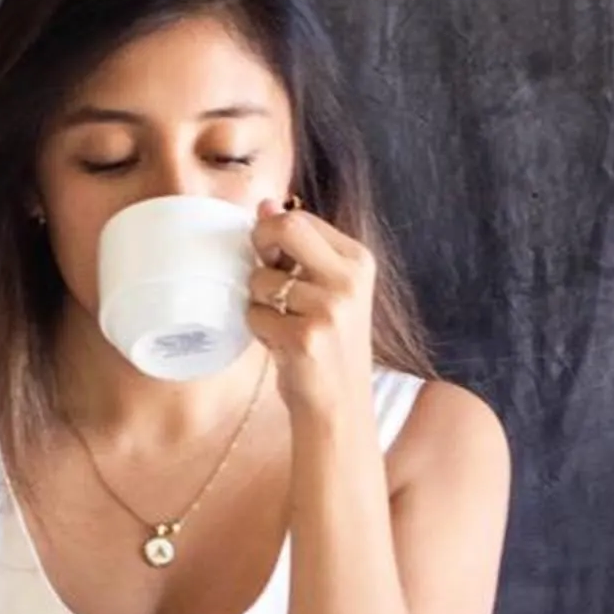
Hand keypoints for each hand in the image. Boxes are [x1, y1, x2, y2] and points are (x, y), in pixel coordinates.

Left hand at [243, 200, 376, 420]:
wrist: (340, 408)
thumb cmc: (329, 347)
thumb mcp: (326, 291)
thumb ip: (300, 248)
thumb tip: (267, 204)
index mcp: (359, 261)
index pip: (300, 218)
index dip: (273, 235)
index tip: (274, 261)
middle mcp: (350, 280)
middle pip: (286, 227)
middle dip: (260, 244)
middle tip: (263, 276)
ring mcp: (330, 308)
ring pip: (261, 279)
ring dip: (258, 303)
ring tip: (282, 326)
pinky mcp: (306, 337)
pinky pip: (254, 314)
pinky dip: (258, 330)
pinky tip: (281, 346)